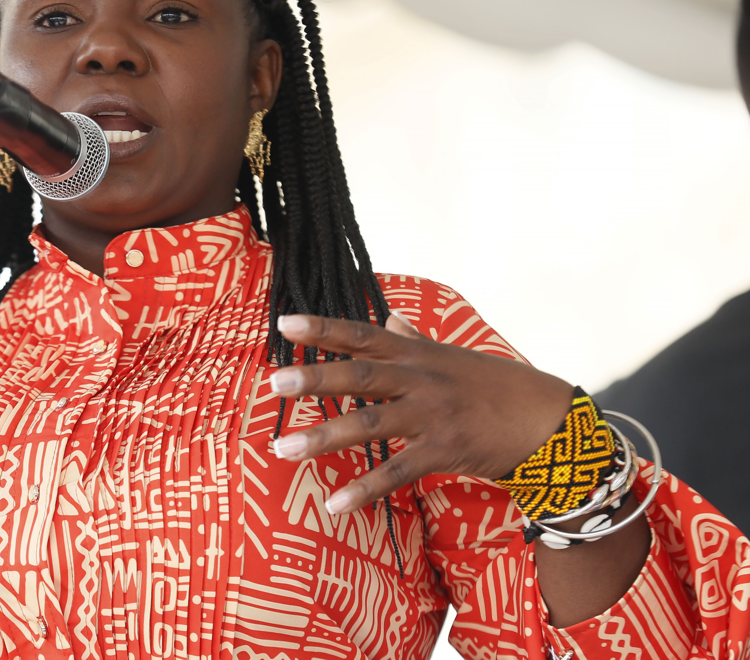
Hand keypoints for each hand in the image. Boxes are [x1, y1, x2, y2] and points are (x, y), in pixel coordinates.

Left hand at [269, 312, 571, 514]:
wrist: (548, 421)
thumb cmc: (494, 385)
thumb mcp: (452, 354)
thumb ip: (414, 338)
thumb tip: (390, 319)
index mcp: (417, 352)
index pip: (362, 334)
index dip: (323, 328)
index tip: (284, 323)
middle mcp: (420, 378)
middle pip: (360, 374)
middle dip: (315, 378)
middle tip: (274, 384)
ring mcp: (432, 414)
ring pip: (370, 423)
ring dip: (324, 437)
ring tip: (283, 449)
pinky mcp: (445, 450)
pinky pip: (397, 471)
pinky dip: (365, 489)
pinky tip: (334, 503)